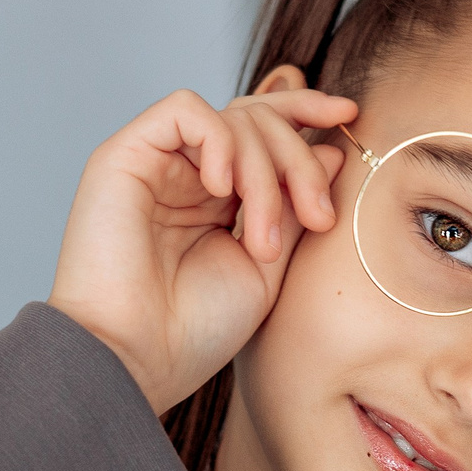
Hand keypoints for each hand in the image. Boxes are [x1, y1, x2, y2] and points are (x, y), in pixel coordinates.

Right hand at [49, 75, 355, 414]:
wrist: (134, 360)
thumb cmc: (193, 332)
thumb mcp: (266, 267)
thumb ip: (292, 207)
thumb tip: (329, 149)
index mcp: (215, 199)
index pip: (261, 129)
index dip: (305, 112)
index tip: (350, 116)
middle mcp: (184, 175)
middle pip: (257, 119)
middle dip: (299, 160)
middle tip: (316, 219)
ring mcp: (154, 163)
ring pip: (230, 117)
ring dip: (264, 171)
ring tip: (259, 241)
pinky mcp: (122, 156)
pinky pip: (184, 110)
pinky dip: (218, 139)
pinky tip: (220, 188)